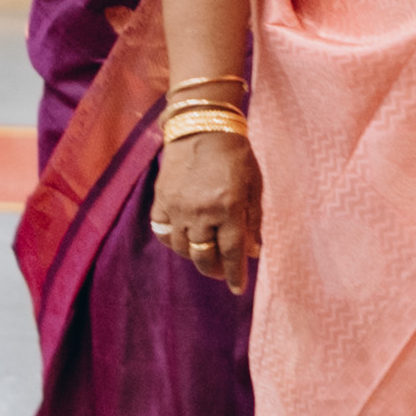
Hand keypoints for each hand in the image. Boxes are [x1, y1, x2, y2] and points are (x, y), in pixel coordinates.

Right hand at [152, 122, 260, 288]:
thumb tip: (252, 253)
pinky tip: (185, 239)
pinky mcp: (161, 199)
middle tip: (222, 272)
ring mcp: (178, 206)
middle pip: (204, 256)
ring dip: (195, 256)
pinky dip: (173, 240)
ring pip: (183, 248)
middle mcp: (201, 211)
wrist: (203, 126)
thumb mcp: (253, 186)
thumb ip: (253, 221)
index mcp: (228, 207)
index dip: (235, 274)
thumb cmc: (235, 155)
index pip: (232, 252)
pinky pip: (163, 232)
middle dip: (215, 270)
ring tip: (205, 254)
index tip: (237, 288)